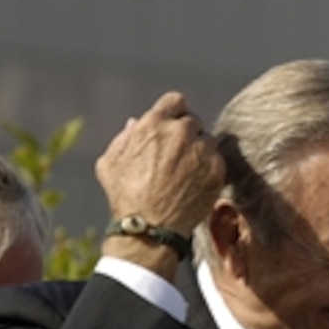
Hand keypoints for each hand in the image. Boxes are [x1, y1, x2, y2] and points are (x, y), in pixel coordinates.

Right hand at [95, 91, 224, 239]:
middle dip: (187, 134)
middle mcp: (181, 132)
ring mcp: (202, 150)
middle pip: (193, 121)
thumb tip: (136, 122)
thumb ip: (124, 138)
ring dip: (200, 151)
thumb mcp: (110, 163)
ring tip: (186, 173)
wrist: (151, 227)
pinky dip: (210, 169)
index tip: (175, 125)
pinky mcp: (217, 169)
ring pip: (208, 141)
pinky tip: (195, 183)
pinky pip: (217, 160)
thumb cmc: (125, 197)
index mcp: (154, 124)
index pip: (176, 101)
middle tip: (179, 155)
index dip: (175, 112)